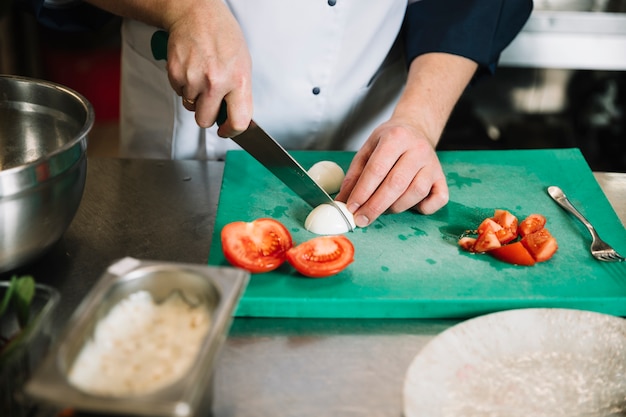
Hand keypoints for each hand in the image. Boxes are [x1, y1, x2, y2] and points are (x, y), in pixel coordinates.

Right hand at [165, 0, 252, 136]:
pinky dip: (184, 85)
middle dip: (207, 116)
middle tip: (210, 102)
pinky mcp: (176, 73)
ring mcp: (194, 78)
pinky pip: (179, 92)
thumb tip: (235, 117)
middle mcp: (216, 81)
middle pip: (205, 121)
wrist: (197, 14)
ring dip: (195, 97)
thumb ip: (239, 93)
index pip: (238, 121)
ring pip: (191, 107)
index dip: (231, 131)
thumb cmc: (223, 37)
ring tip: (201, 75)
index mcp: (239, 80)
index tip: (226, 130)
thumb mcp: (242, 64)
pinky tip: (191, 68)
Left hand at [335, 120, 448, 226]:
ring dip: (395, 207)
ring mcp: (433, 164)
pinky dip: (425, 208)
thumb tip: (342, 201)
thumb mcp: (367, 150)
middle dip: (375, 206)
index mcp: (396, 137)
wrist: (415, 129)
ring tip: (382, 209)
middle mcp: (418, 149)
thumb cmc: (388, 142)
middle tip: (361, 219)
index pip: (377, 169)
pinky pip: (439, 199)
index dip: (362, 192)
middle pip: (396, 184)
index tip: (351, 208)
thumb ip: (354, 175)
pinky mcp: (442, 177)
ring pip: (416, 193)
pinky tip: (411, 207)